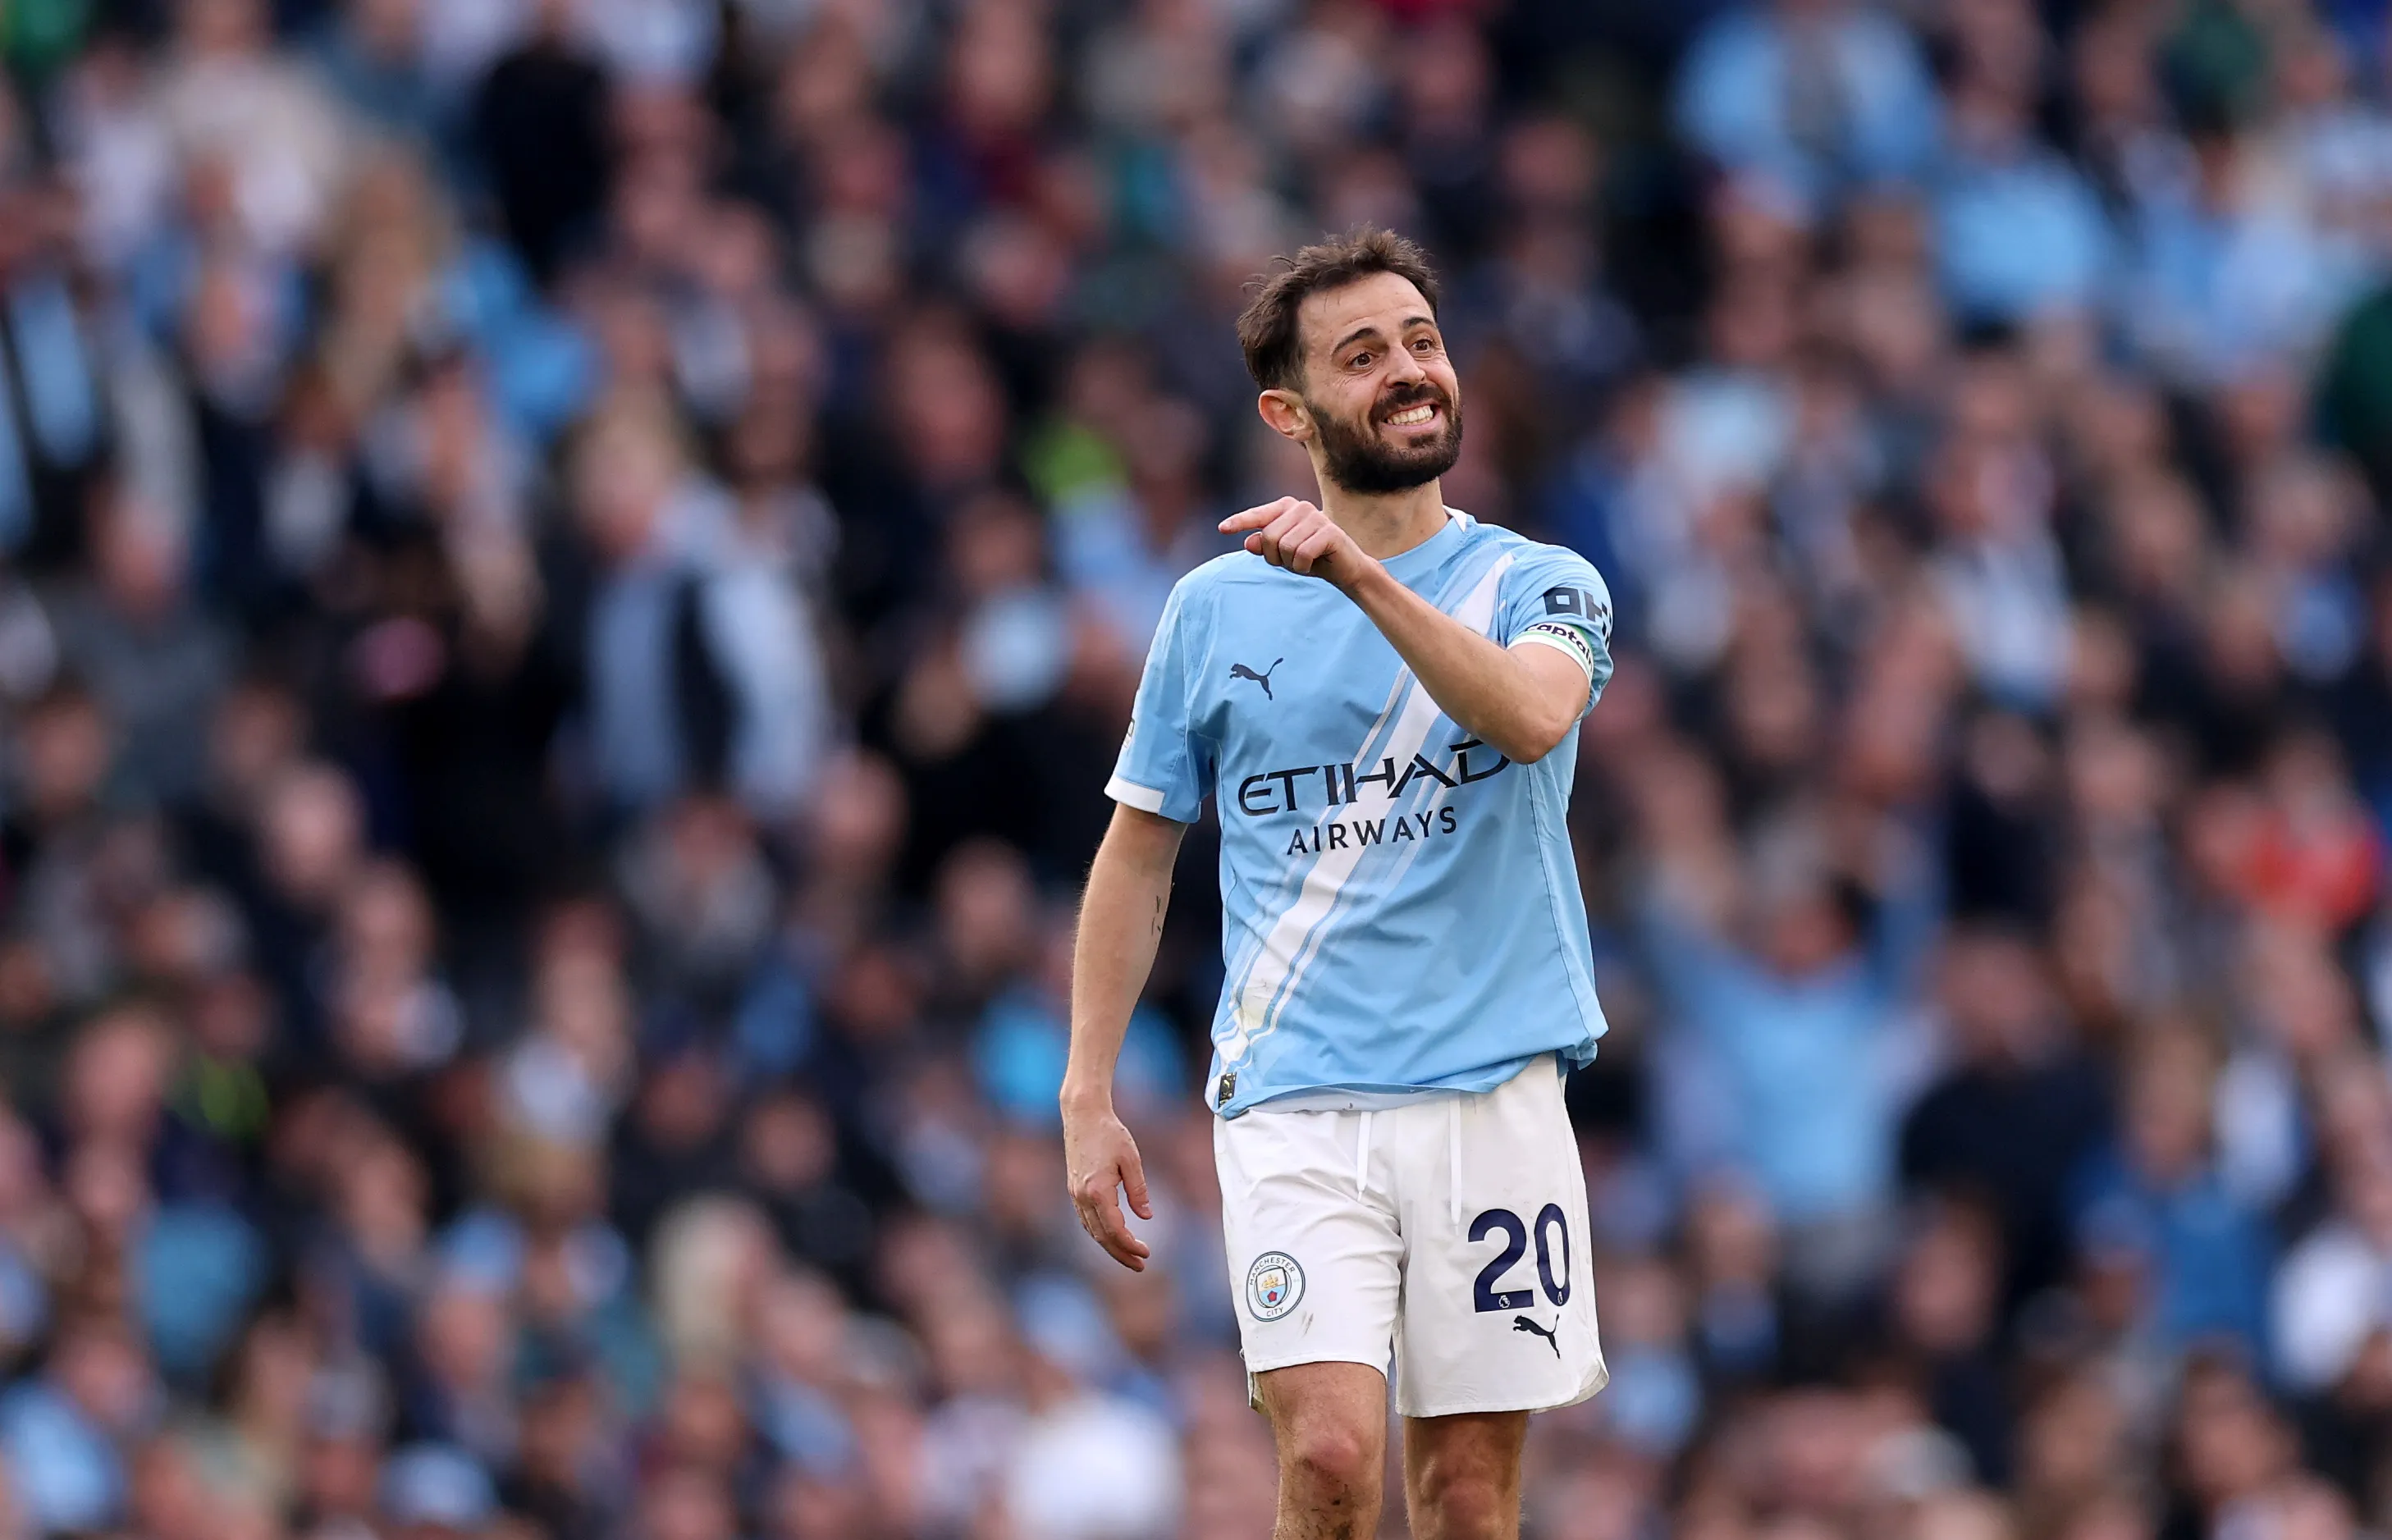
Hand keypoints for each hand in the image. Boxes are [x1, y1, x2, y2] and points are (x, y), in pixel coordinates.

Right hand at [1063, 1099, 1153, 1270]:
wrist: (1083, 1115)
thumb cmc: (1110, 1133)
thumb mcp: (1131, 1159)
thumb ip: (1138, 1190)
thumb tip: (1146, 1217)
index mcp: (1098, 1191)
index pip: (1114, 1230)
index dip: (1130, 1245)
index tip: (1147, 1253)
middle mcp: (1082, 1196)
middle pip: (1101, 1236)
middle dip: (1121, 1254)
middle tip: (1140, 1265)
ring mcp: (1075, 1194)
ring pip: (1091, 1230)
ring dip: (1110, 1246)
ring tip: (1129, 1256)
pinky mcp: (1073, 1188)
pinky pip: (1085, 1219)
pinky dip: (1099, 1232)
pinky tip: (1111, 1236)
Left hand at [1220, 498, 1376, 589]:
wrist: (1345, 568)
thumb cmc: (1310, 558)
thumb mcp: (1282, 554)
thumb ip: (1265, 546)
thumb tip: (1249, 542)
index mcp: (1287, 507)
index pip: (1258, 515)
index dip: (1240, 522)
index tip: (1221, 528)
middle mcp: (1301, 507)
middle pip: (1268, 536)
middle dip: (1275, 557)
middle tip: (1290, 561)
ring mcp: (1316, 517)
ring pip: (1284, 547)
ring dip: (1291, 563)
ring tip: (1304, 561)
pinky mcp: (1329, 531)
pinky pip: (1301, 555)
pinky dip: (1303, 566)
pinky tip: (1313, 564)